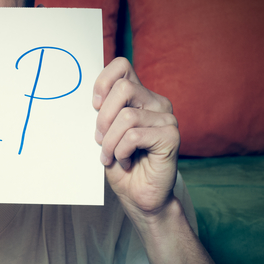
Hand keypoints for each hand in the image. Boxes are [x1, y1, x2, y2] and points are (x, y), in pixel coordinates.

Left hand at [93, 58, 178, 222]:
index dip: (102, 82)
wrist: (138, 196)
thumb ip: (102, 111)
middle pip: (122, 89)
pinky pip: (134, 135)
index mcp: (139, 97)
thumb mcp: (105, 133)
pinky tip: (126, 161)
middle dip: (103, 119)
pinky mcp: (171, 136)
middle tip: (101, 141)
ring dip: (110, 142)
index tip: (94, 106)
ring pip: (126, 116)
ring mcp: (166, 118)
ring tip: (112, 156)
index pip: (121, 66)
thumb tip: (92, 97)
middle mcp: (156, 102)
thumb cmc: (121, 164)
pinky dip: (122, 151)